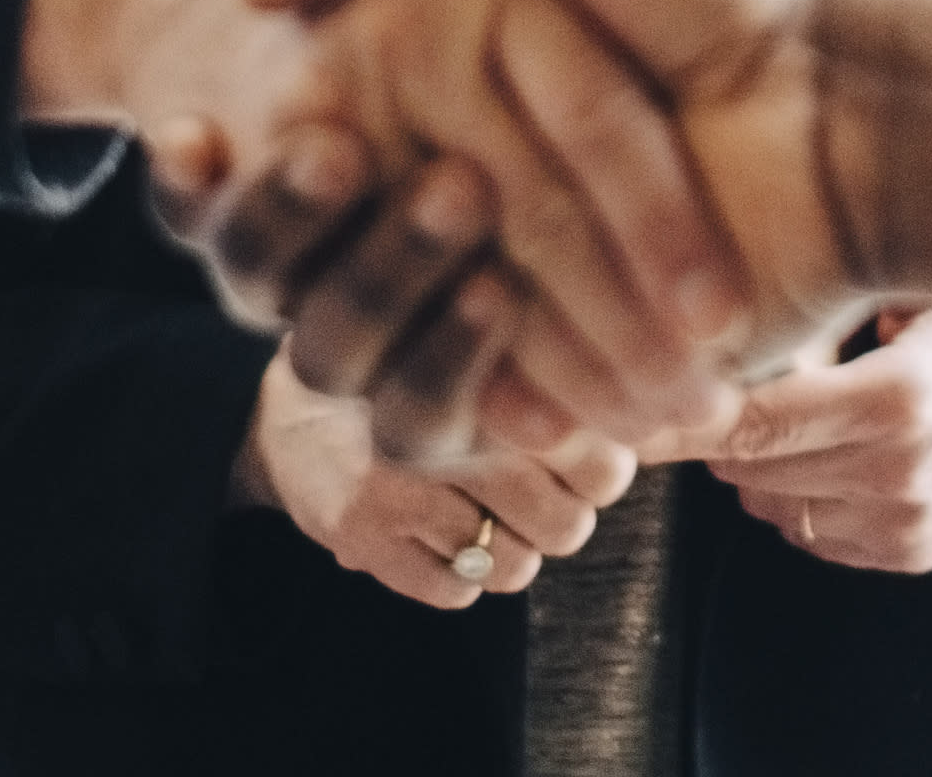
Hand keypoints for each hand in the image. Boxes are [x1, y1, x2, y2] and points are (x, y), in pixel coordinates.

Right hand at [21, 0, 755, 452]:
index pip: (263, 150)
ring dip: (384, 287)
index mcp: (412, 77)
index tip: (197, 136)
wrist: (838, 85)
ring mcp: (484, 291)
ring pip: (348, 346)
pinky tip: (489, 301)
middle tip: (346, 153)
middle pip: (284, 262)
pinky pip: (442, 414)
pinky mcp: (545, 380)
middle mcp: (433, 187)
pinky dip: (459, 371)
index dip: (207, 168)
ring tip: (463, 205)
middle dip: (292, 220)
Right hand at [234, 343, 630, 610]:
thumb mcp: (479, 340)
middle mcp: (442, 427)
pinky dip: (461, 574)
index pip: (594, 456)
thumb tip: (646, 407)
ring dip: (514, 550)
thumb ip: (548, 369)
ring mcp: (396, 488)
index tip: (595, 460)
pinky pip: (454, 591)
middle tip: (549, 495)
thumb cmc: (408, 367)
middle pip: (562, 526)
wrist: (285, 403)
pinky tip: (444, 532)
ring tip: (493, 515)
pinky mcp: (361, 537)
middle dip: (565, 519)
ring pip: (511, 567)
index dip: (605, 469)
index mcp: (483, 368)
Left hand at [683, 303, 931, 574]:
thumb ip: (820, 308)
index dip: (688, 417)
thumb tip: (722, 315)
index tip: (638, 407)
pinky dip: (796, 501)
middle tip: (705, 398)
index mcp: (897, 395)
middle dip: (717, 437)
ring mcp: (904, 521)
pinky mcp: (909, 554)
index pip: (757, 420)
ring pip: (772, 508)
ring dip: (756, 471)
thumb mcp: (905, 293)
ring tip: (778, 426)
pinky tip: (820, 461)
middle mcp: (899, 469)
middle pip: (753, 469)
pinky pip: (810, 536)